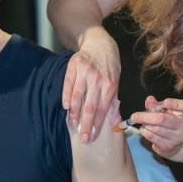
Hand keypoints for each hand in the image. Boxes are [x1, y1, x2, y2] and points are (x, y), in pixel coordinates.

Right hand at [63, 27, 120, 141]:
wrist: (99, 43)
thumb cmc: (109, 66)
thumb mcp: (116, 80)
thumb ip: (112, 100)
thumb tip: (114, 122)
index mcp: (110, 85)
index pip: (102, 109)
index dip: (97, 125)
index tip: (92, 137)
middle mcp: (98, 79)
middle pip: (90, 106)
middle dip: (86, 124)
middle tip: (83, 138)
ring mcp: (85, 72)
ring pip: (77, 97)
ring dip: (74, 113)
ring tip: (73, 125)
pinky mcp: (74, 66)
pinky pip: (68, 85)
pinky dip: (66, 97)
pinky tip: (66, 108)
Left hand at [133, 96, 182, 158]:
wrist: (177, 142)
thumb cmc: (170, 121)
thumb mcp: (166, 110)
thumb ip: (157, 104)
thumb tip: (149, 100)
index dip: (175, 104)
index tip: (165, 102)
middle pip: (162, 119)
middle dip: (145, 116)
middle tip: (134, 116)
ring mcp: (178, 137)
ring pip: (155, 129)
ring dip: (144, 124)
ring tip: (141, 122)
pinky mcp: (169, 146)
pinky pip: (153, 137)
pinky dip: (145, 132)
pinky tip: (144, 129)